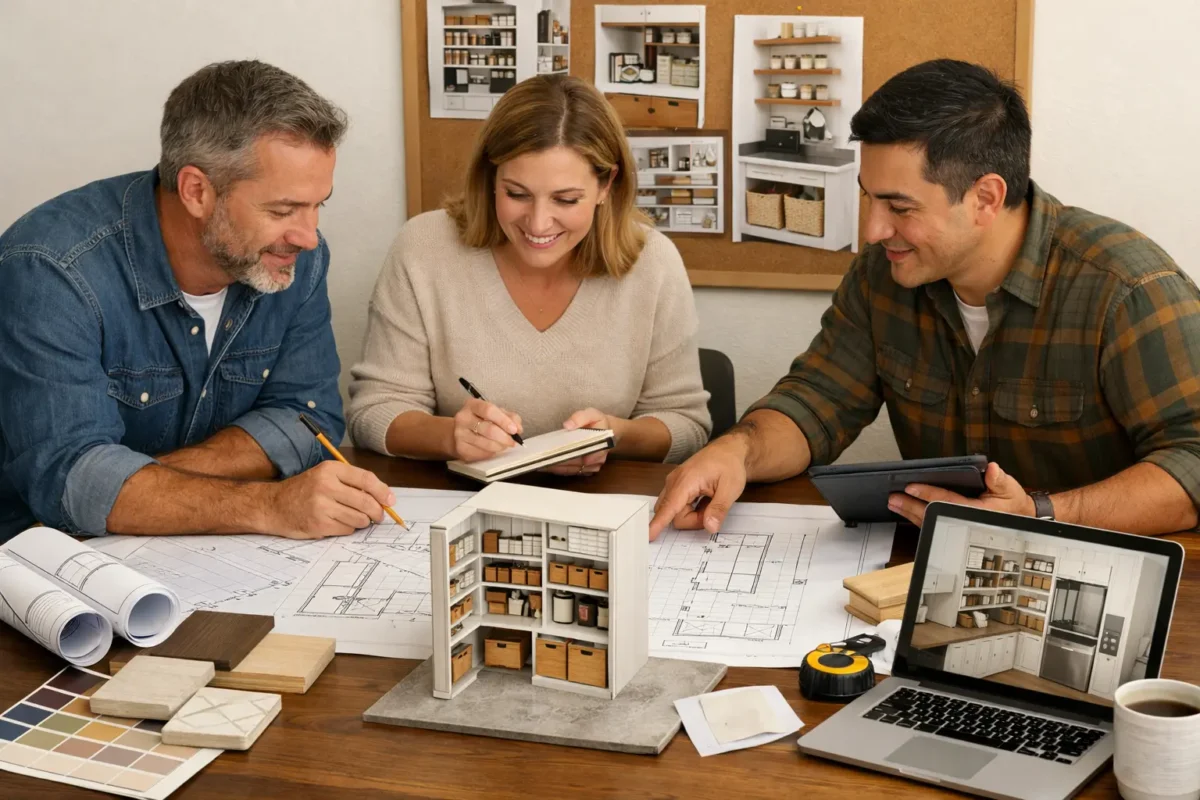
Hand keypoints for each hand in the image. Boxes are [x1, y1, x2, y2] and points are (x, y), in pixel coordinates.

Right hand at [265, 461, 394, 538]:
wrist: (273, 505)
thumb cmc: (304, 490)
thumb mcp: (325, 476)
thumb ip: (351, 483)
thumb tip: (383, 497)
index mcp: (330, 470)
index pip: (366, 479)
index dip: (383, 492)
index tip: (390, 501)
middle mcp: (326, 486)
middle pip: (365, 502)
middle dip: (377, 512)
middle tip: (378, 516)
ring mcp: (321, 506)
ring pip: (359, 518)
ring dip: (362, 521)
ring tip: (353, 517)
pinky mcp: (319, 524)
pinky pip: (347, 529)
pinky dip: (348, 528)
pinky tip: (338, 522)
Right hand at [452, 398, 522, 461]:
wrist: (461, 433)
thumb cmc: (481, 421)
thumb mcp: (496, 413)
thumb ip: (510, 417)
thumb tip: (518, 428)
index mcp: (472, 405)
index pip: (489, 410)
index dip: (504, 421)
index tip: (514, 429)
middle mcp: (463, 418)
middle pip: (489, 429)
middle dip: (505, 437)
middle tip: (513, 441)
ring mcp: (460, 434)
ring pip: (486, 444)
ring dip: (500, 446)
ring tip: (504, 445)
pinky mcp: (461, 449)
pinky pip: (482, 454)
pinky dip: (492, 453)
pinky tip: (492, 449)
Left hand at [544, 408, 614, 475]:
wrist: (606, 431)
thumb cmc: (598, 423)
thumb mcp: (592, 414)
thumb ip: (581, 417)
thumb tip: (568, 425)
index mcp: (601, 445)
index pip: (583, 454)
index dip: (567, 456)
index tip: (553, 455)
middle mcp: (597, 460)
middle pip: (574, 464)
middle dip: (557, 462)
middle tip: (540, 459)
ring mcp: (590, 467)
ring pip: (571, 470)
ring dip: (555, 467)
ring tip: (539, 463)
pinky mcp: (584, 470)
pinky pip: (570, 472)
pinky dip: (558, 469)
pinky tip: (546, 465)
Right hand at [648, 435, 749, 540]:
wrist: (727, 450)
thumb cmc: (729, 465)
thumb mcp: (731, 488)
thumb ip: (719, 509)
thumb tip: (710, 527)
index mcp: (686, 481)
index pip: (669, 508)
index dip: (658, 524)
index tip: (648, 536)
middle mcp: (674, 482)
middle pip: (674, 516)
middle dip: (694, 519)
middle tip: (713, 508)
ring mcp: (673, 484)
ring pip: (676, 512)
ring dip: (693, 514)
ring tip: (709, 500)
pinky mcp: (676, 486)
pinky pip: (677, 506)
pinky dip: (691, 508)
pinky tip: (703, 498)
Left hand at [888, 462, 1035, 527]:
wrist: (1018, 519)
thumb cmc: (1011, 503)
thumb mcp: (1009, 488)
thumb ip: (999, 479)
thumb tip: (991, 468)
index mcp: (975, 511)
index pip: (947, 501)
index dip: (928, 494)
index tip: (911, 487)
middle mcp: (962, 520)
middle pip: (931, 514)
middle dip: (911, 506)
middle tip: (893, 498)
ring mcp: (956, 525)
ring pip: (928, 521)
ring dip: (909, 513)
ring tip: (893, 503)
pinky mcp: (952, 526)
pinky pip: (931, 524)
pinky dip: (916, 518)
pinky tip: (904, 510)